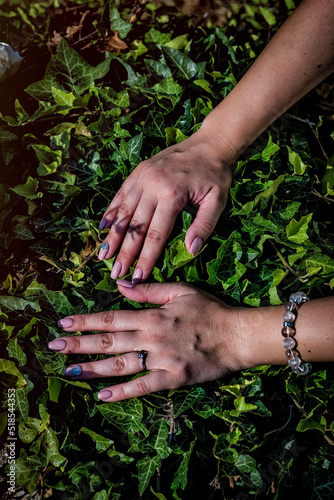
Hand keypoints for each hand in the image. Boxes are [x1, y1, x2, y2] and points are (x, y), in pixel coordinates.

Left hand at [49, 282, 243, 400]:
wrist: (237, 335)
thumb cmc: (210, 310)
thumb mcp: (181, 291)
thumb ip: (149, 290)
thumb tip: (120, 286)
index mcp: (152, 315)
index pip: (112, 317)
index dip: (86, 321)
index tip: (64, 323)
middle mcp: (151, 337)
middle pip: (109, 341)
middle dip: (79, 344)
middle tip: (53, 347)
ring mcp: (161, 359)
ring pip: (120, 364)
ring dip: (92, 368)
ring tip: (69, 370)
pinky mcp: (173, 378)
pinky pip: (143, 387)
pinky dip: (122, 392)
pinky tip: (102, 395)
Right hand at [97, 127, 234, 282]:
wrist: (210, 143)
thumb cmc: (215, 175)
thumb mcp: (218, 201)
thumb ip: (204, 226)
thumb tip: (190, 251)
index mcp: (172, 195)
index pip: (156, 235)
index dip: (146, 259)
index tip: (138, 277)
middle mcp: (153, 185)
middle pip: (135, 226)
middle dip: (124, 252)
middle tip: (115, 273)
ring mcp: (143, 176)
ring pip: (123, 211)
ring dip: (112, 235)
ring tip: (103, 254)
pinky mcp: (139, 171)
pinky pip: (121, 193)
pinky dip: (111, 211)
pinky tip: (103, 227)